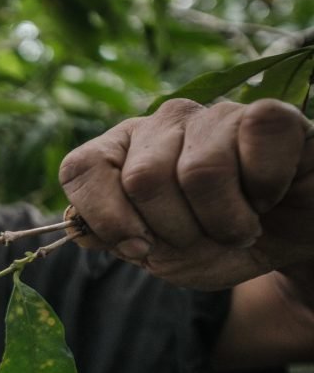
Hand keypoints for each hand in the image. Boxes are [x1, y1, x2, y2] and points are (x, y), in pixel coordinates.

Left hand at [60, 98, 313, 289]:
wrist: (294, 243)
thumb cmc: (219, 244)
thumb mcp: (163, 257)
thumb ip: (117, 240)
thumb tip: (82, 229)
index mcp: (121, 154)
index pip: (80, 168)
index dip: (104, 216)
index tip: (138, 249)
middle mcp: (161, 125)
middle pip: (142, 180)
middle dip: (176, 230)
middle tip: (206, 236)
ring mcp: (213, 116)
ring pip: (200, 172)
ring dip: (227, 221)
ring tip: (242, 224)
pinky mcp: (268, 115)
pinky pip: (255, 145)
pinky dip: (265, 190)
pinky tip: (270, 194)